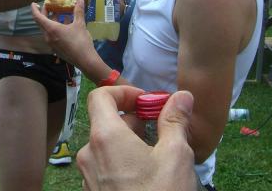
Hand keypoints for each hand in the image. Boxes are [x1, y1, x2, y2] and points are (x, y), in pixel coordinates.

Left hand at [30, 0, 96, 68]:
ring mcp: (51, 44)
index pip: (37, 17)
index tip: (34, 3)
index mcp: (51, 29)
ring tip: (59, 13)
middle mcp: (48, 36)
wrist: (84, 60)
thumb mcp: (80, 24)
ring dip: (51, 20)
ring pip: (47, 29)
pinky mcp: (56, 48)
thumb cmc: (80, 41)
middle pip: (42, 23)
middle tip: (49, 5)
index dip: (34, 9)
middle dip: (44, 13)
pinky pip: (51, 35)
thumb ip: (78, 11)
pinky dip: (55, 28)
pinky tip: (66, 24)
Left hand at [77, 88, 197, 190]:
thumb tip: (182, 96)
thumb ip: (175, 120)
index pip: (101, 96)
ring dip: (131, 144)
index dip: (125, 92)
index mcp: (104, 136)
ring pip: (108, 147)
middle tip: (164, 130)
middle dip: (135, 121)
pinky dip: (124, 164)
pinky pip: (106, 169)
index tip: (147, 102)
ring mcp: (89, 178)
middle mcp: (89, 154)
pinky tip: (148, 177)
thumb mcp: (175, 155)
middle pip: (107, 122)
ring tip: (160, 157)